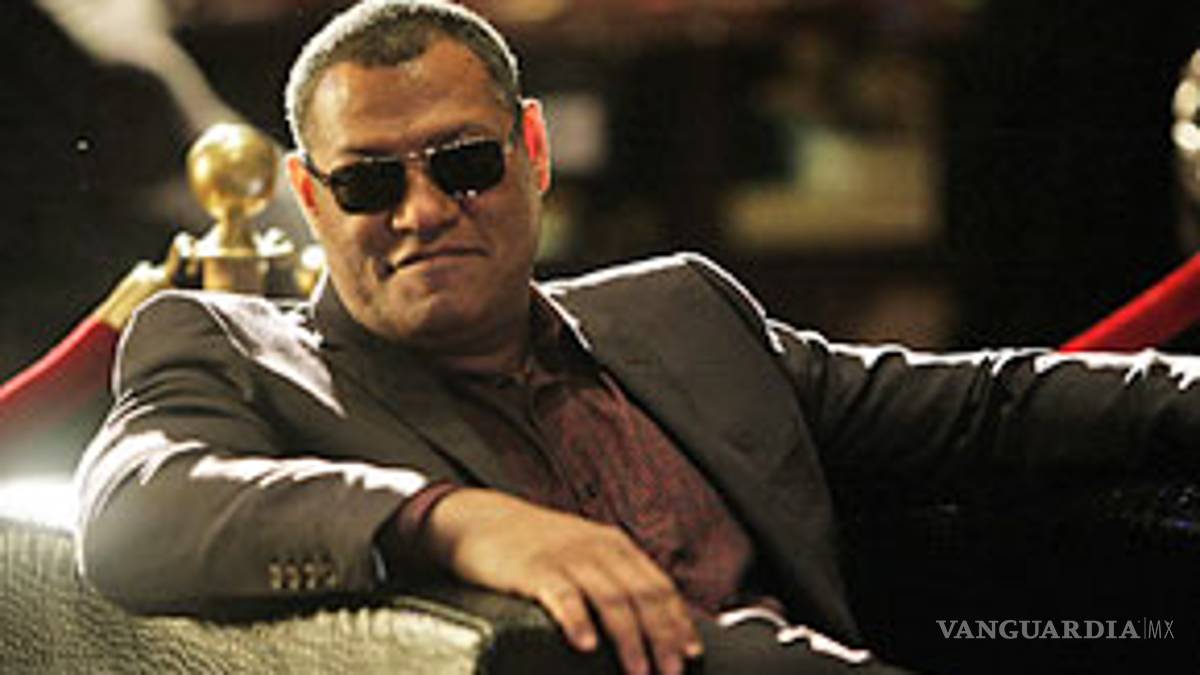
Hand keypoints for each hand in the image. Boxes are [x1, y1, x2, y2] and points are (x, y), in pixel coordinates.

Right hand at [424, 488, 703, 674]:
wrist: (481, 521)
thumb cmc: (534, 547)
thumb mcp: (582, 553)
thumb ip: (612, 579)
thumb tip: (648, 625)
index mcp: (615, 546)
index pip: (659, 585)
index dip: (678, 622)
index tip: (692, 655)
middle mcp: (597, 548)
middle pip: (642, 595)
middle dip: (663, 638)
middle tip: (672, 673)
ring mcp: (566, 556)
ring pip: (611, 599)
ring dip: (630, 640)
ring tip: (639, 672)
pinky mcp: (534, 568)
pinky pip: (562, 595)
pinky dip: (578, 621)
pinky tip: (586, 644)